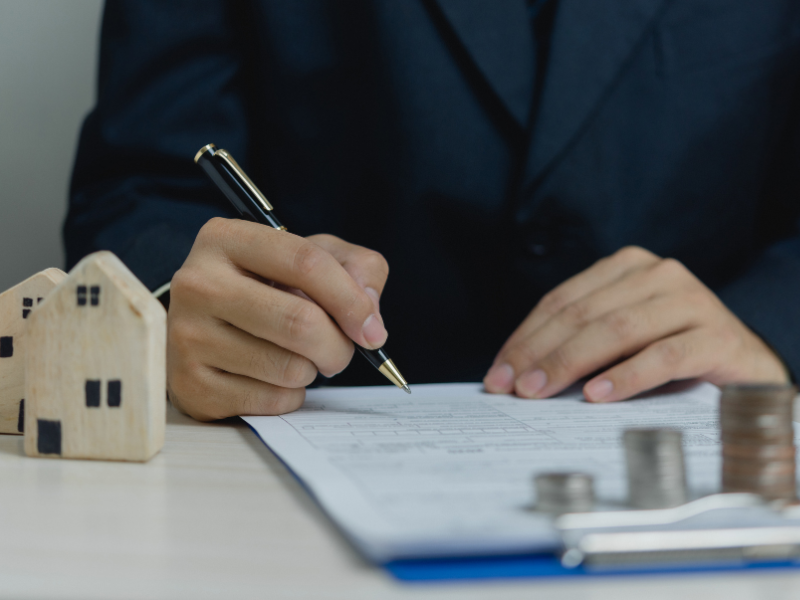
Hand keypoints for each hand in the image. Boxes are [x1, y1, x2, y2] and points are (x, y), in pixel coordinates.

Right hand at [167, 218, 388, 419]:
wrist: (206, 328)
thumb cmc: (268, 288)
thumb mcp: (313, 257)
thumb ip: (357, 269)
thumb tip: (369, 318)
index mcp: (226, 239)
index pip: (306, 262)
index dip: (351, 299)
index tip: (372, 328)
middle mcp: (197, 283)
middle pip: (300, 322)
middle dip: (338, 345)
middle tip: (340, 350)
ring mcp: (187, 337)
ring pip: (289, 367)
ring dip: (312, 370)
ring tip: (298, 357)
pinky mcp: (190, 386)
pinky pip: (271, 400)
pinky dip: (289, 395)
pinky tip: (272, 377)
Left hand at [484, 246, 788, 401]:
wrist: (745, 365)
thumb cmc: (670, 349)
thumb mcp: (619, 337)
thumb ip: (578, 342)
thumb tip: (516, 373)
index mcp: (626, 266)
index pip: (561, 301)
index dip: (524, 337)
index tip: (497, 373)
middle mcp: (658, 274)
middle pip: (583, 314)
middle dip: (539, 353)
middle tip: (511, 387)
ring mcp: (691, 301)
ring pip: (617, 330)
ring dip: (571, 362)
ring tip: (540, 391)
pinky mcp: (717, 335)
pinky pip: (664, 355)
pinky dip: (627, 375)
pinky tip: (597, 394)